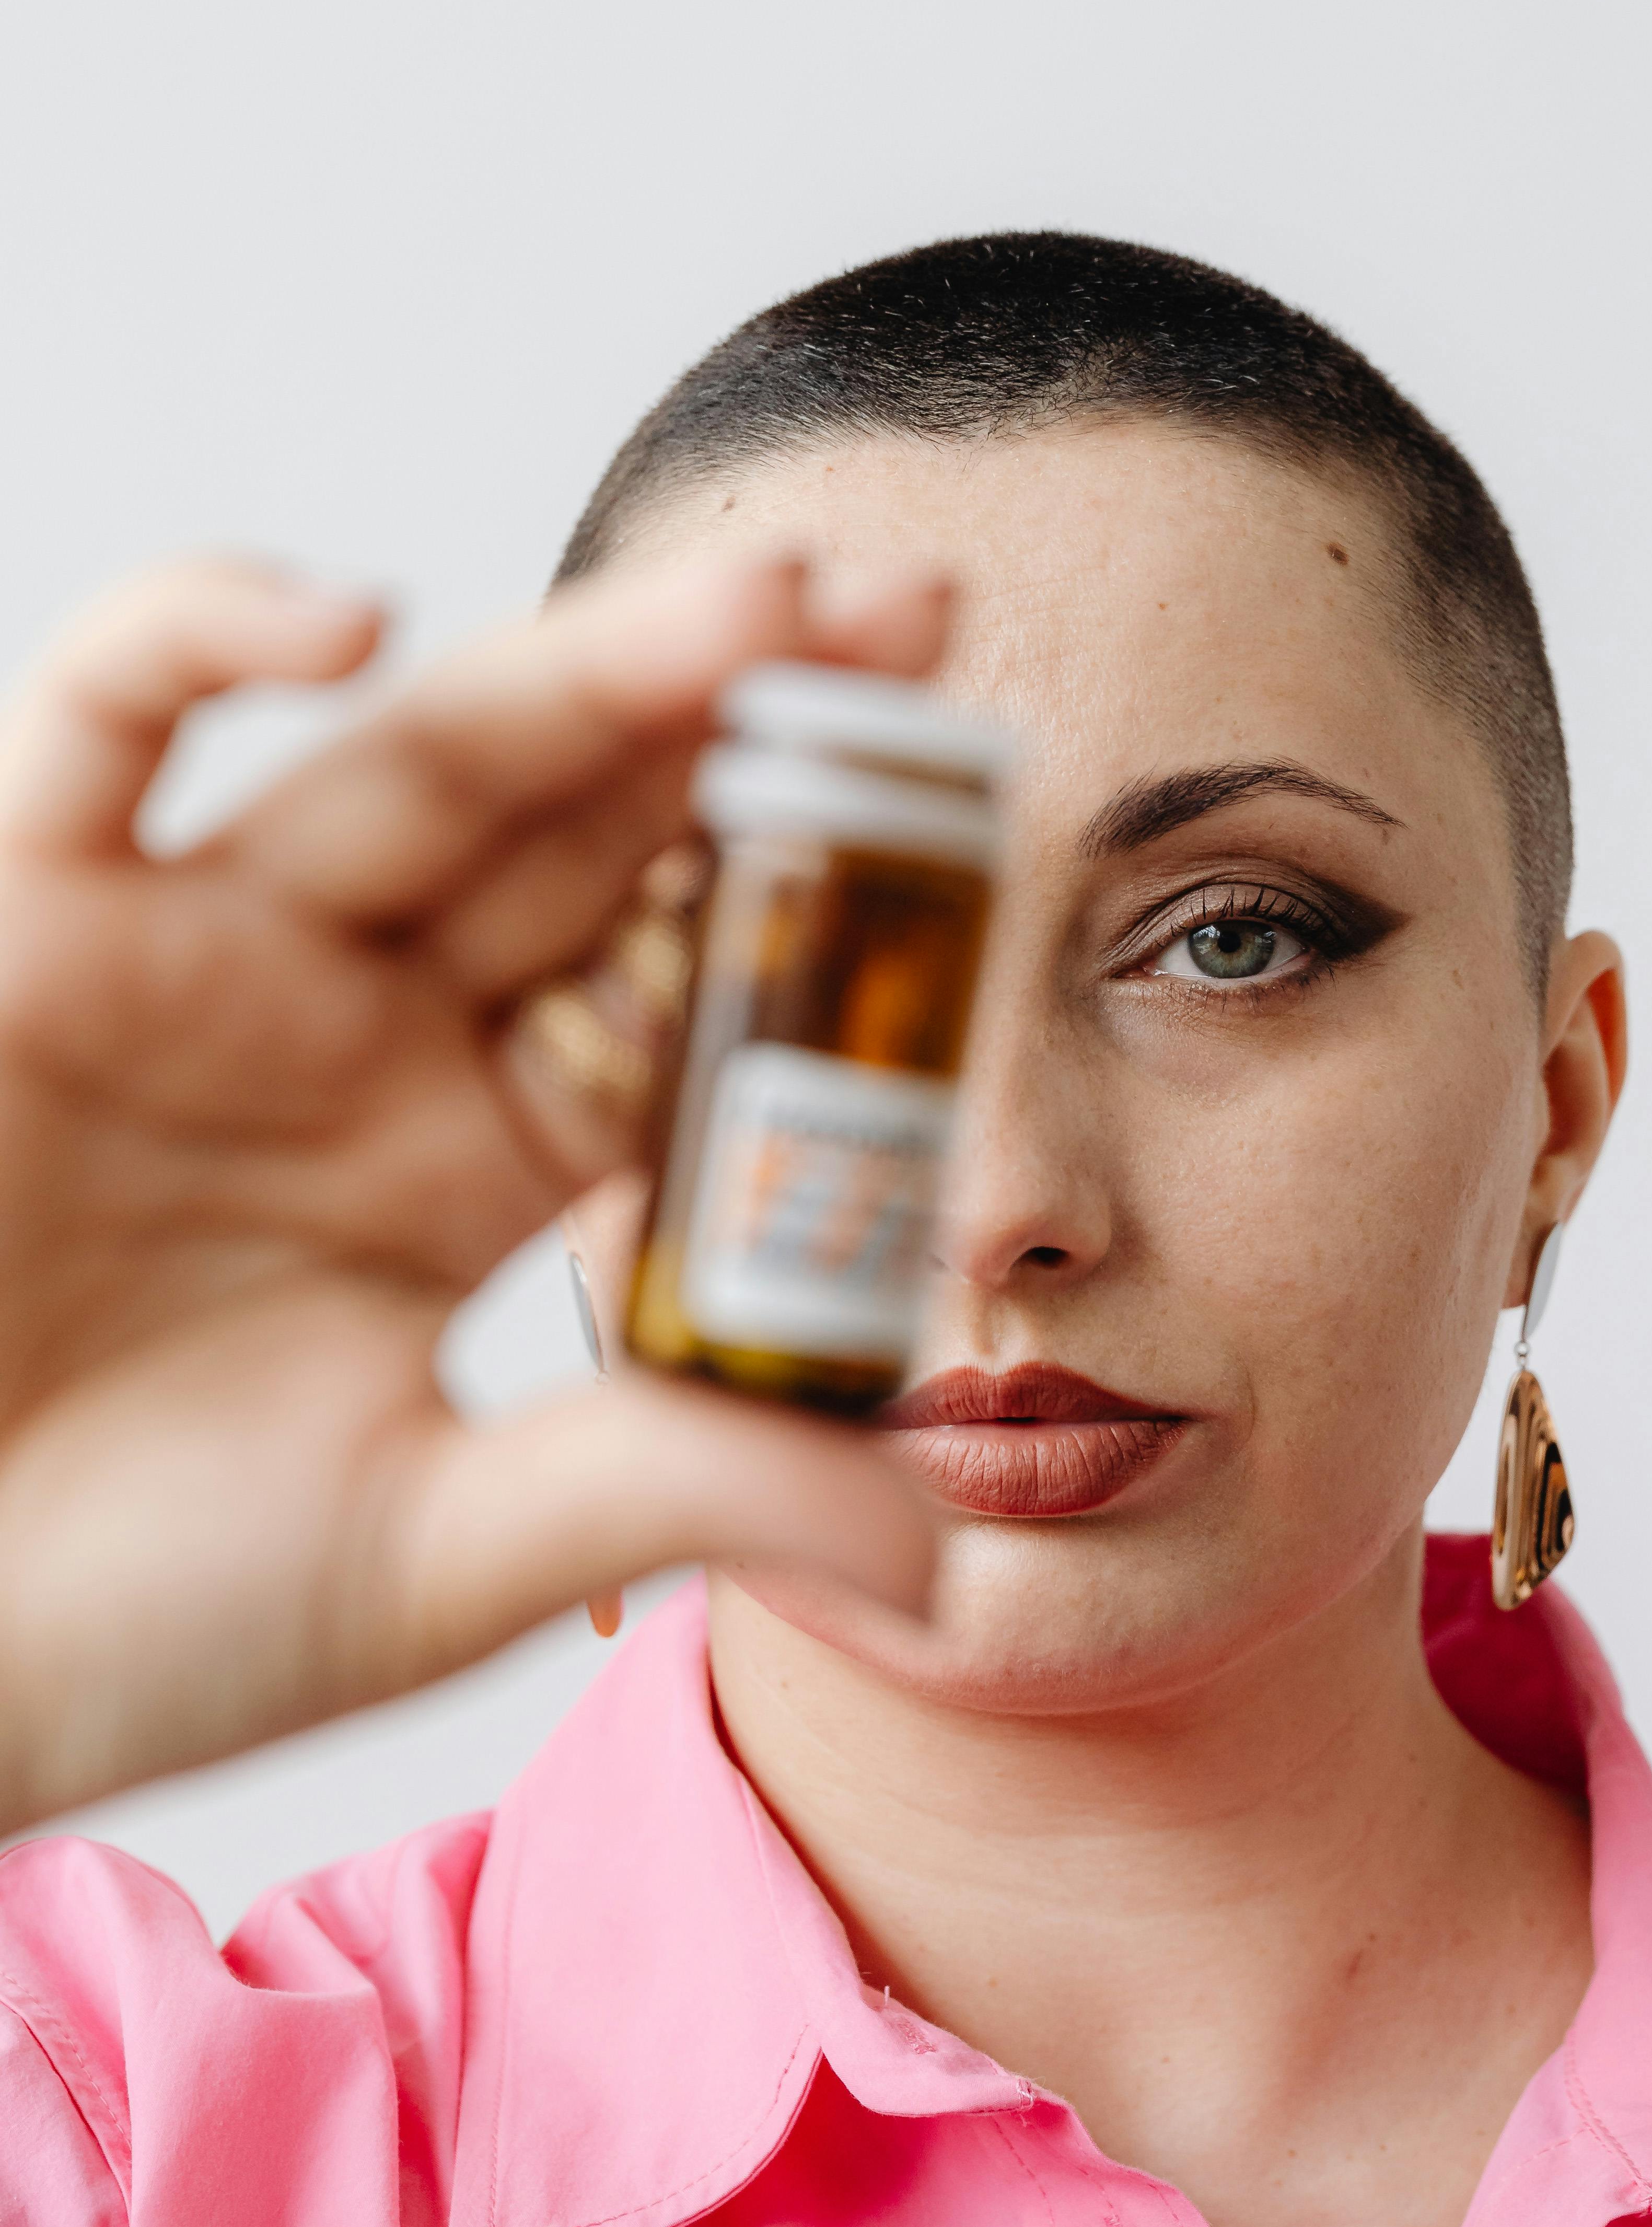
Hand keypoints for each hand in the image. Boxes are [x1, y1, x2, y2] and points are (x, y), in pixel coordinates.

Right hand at [0, 551, 944, 1831]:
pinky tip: (348, 618)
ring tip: (765, 596)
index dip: (818, 892)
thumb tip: (947, 1549)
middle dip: (747, 709)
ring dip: (586, 664)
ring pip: (417, 755)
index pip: (679, 983)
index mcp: (473, 1149)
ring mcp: (200, 957)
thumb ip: (666, 1494)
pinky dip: (199, 636)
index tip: (981, 803)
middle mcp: (359, 1021)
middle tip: (912, 611)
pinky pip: (104, 721)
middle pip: (585, 826)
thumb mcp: (429, 1561)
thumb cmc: (109, 1630)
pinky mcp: (24, 919)